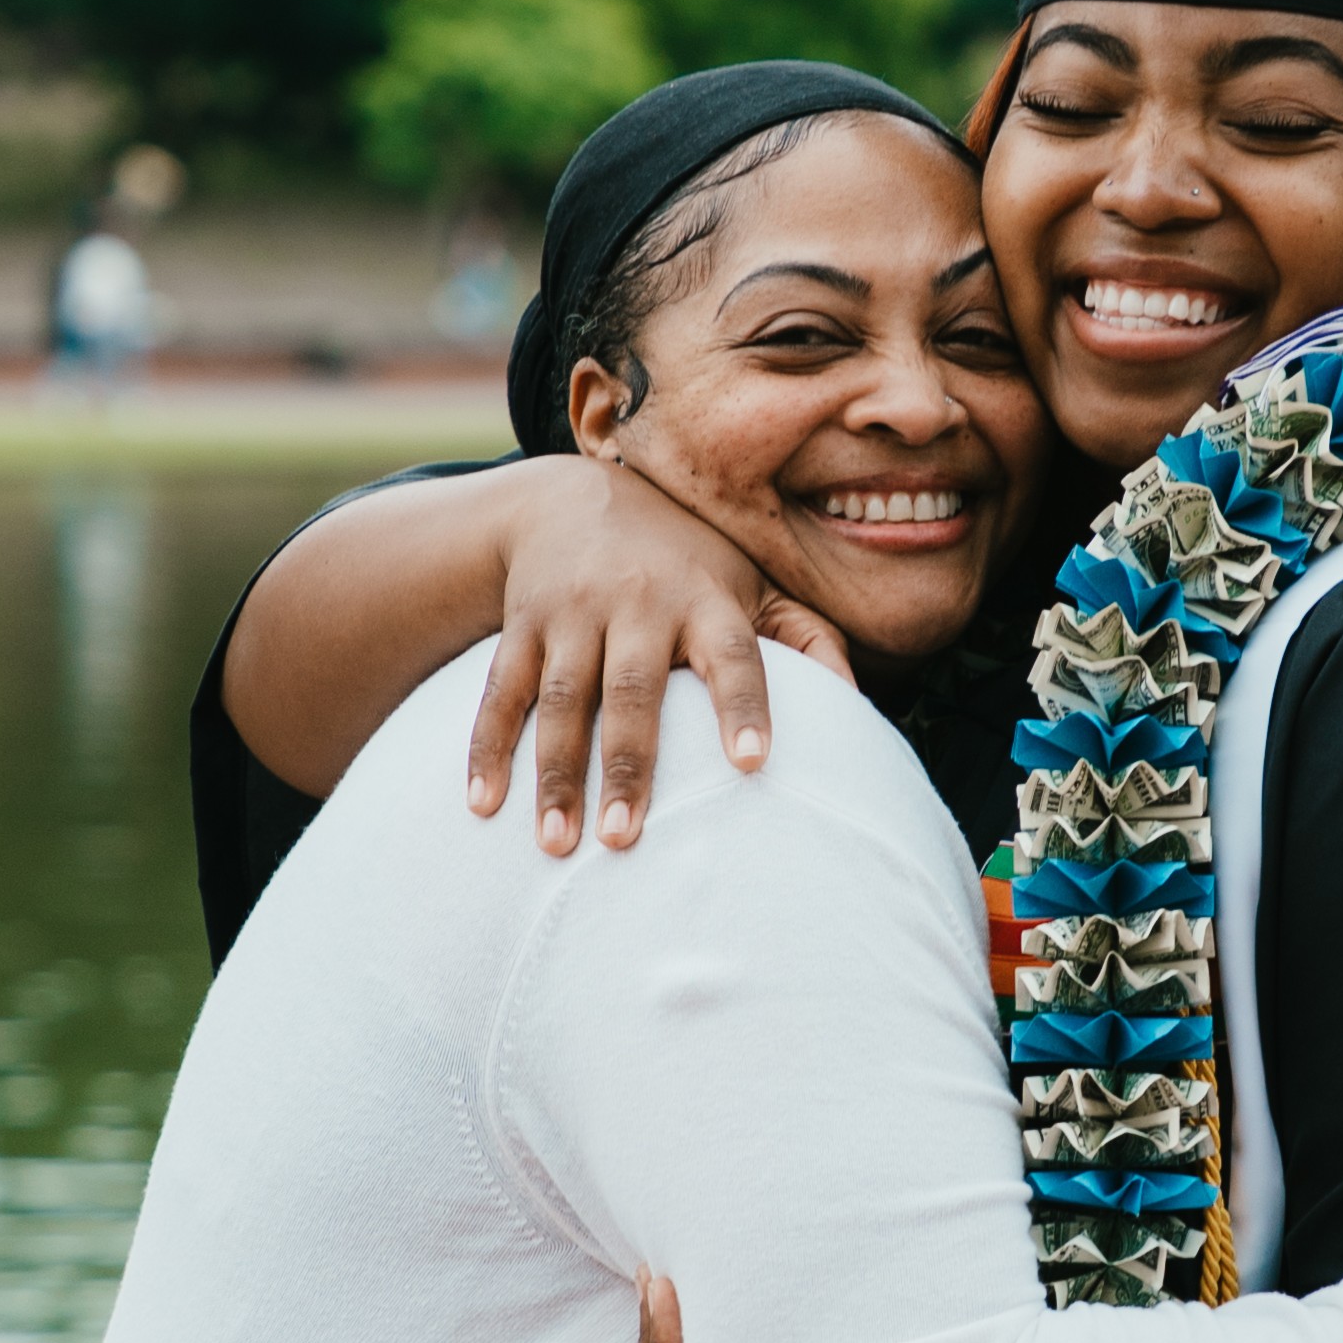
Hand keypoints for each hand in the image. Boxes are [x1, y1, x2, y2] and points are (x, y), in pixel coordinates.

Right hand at [472, 463, 851, 854]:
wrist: (577, 496)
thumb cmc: (689, 562)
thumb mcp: (753, 583)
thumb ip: (807, 639)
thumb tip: (859, 708)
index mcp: (707, 598)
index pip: (732, 654)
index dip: (743, 704)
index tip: (755, 762)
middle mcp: (639, 602)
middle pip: (632, 690)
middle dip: (627, 764)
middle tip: (624, 839)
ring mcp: (573, 612)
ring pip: (559, 700)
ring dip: (554, 775)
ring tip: (557, 846)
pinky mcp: (522, 624)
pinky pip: (499, 692)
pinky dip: (486, 749)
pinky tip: (482, 807)